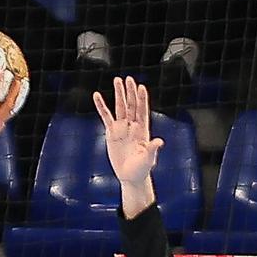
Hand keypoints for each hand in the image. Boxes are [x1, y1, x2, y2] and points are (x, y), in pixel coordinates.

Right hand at [94, 75, 162, 215]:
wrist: (130, 177)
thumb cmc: (141, 169)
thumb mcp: (148, 159)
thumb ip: (152, 149)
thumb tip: (159, 141)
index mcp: (143, 130)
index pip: (142, 111)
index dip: (142, 100)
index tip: (141, 87)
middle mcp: (132, 126)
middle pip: (131, 105)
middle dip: (130, 92)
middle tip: (128, 79)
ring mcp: (122, 128)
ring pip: (120, 107)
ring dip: (119, 94)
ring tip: (117, 80)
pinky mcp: (111, 132)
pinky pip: (105, 117)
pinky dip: (101, 106)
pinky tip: (97, 96)